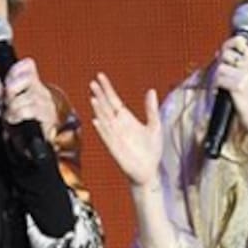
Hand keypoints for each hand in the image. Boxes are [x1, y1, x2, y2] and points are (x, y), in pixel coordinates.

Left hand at [0, 58, 57, 138]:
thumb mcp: (8, 104)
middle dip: (11, 89)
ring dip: (12, 106)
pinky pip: (31, 109)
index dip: (14, 71)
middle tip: (5, 101)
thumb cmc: (22, 121)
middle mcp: (42, 91)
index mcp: (33, 84)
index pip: (28, 65)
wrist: (35, 142)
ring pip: (27, 95)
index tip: (5, 83)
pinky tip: (13, 119)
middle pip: (27, 78)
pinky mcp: (48, 117)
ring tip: (8, 114)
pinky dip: (18, 114)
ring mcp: (46, 104)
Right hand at [90, 72, 161, 188]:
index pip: (113, 100)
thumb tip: (151, 90)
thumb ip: (151, 109)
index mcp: (126, 119)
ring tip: (94, 97)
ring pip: (104, 120)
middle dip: (100, 95)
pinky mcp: (115, 148)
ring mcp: (115, 136)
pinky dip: (102, 129)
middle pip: (106, 107)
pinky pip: (107, 137)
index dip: (107, 88)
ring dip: (99, 110)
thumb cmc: (151, 150)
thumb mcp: (155, 126)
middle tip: (92, 82)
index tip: (100, 76)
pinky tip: (96, 120)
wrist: (149, 171)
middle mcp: (118, 126)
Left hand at [213, 35, 247, 132]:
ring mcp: (246, 75)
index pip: (240, 41)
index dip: (229, 44)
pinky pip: (219, 80)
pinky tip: (222, 91)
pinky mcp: (238, 86)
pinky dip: (217, 86)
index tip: (224, 50)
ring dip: (217, 76)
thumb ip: (240, 62)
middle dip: (220, 62)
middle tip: (222, 73)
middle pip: (226, 53)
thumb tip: (220, 53)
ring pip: (220, 67)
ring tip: (223, 84)